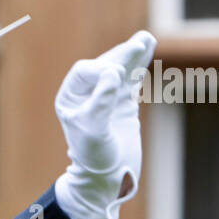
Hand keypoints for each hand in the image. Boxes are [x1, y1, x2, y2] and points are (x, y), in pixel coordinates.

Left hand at [53, 30, 155, 218]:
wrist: (108, 179)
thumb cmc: (94, 158)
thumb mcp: (94, 131)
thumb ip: (101, 102)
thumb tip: (112, 73)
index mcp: (70, 99)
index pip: (85, 72)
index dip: (102, 69)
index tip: (116, 76)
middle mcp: (86, 95)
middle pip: (105, 65)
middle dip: (121, 54)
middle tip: (140, 41)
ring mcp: (106, 97)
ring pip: (121, 70)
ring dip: (133, 55)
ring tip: (146, 39)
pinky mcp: (123, 104)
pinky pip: (132, 79)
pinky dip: (140, 66)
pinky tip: (148, 49)